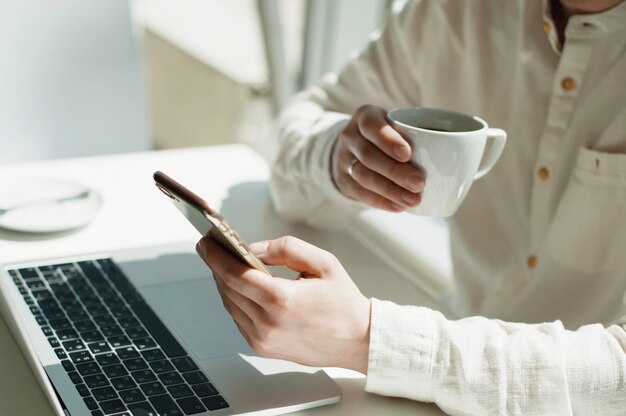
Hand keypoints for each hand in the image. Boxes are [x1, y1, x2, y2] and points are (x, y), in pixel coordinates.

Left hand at [196, 235, 370, 373]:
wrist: (358, 341)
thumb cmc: (344, 302)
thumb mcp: (322, 262)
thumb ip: (285, 248)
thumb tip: (253, 249)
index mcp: (283, 301)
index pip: (235, 275)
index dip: (215, 256)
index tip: (205, 242)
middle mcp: (269, 324)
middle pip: (227, 289)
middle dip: (216, 266)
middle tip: (212, 247)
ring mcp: (264, 340)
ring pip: (230, 305)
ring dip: (225, 283)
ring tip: (225, 264)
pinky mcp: (263, 349)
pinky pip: (239, 319)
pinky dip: (236, 300)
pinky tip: (241, 286)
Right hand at [331, 105, 424, 210]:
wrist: (353, 149)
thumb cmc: (388, 136)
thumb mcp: (398, 124)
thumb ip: (425, 132)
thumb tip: (476, 148)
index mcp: (366, 116)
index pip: (372, 126)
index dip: (388, 140)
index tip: (408, 154)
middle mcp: (351, 137)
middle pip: (369, 156)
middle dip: (395, 172)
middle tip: (419, 183)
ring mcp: (344, 160)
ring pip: (364, 177)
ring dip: (390, 191)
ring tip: (413, 200)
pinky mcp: (344, 181)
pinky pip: (360, 193)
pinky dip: (381, 202)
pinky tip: (398, 207)